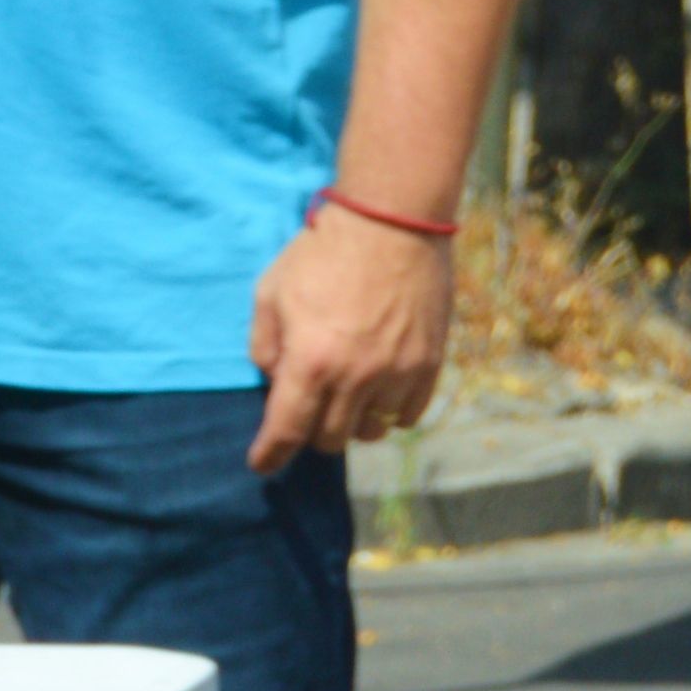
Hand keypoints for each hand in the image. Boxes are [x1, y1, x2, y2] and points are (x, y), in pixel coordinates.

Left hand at [247, 197, 458, 470]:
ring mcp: (397, 374)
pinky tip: (377, 394)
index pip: (287, 428)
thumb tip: (275, 382)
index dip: (270, 454)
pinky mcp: (429, 366)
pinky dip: (388, 414)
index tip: (261, 465)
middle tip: (304, 413)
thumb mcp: (270, 292)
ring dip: (351, 424)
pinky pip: (407, 415)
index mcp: (311, 360)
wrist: (391, 224)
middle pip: (329, 438)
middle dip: (309, 433)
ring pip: (371, 431)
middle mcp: (356, 377)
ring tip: (342, 400)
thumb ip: (266, 345)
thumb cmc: (321, 254)